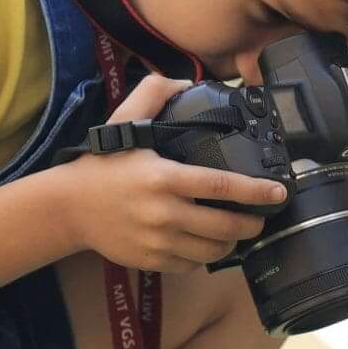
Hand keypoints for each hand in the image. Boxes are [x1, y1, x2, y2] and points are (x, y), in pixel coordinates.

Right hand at [56, 74, 289, 270]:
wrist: (69, 207)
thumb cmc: (102, 164)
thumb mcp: (123, 121)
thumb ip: (154, 92)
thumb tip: (186, 83)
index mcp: (164, 178)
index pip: (222, 186)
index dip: (256, 192)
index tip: (278, 193)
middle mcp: (164, 213)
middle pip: (225, 227)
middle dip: (251, 224)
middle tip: (261, 217)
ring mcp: (158, 241)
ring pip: (212, 251)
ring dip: (230, 243)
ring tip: (235, 232)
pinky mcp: (152, 261)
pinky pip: (191, 266)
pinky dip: (204, 257)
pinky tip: (205, 243)